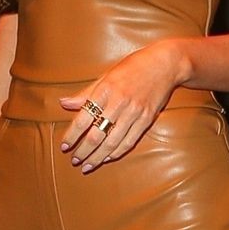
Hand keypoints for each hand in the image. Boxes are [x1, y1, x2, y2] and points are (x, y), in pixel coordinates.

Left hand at [60, 41, 192, 173]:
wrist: (164, 64)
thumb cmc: (132, 67)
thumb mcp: (106, 75)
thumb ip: (86, 93)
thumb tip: (63, 103)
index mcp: (105, 90)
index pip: (83, 118)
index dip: (72, 135)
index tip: (64, 146)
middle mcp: (119, 103)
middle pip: (96, 135)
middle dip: (83, 151)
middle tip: (74, 160)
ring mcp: (134, 112)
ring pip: (112, 142)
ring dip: (98, 157)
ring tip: (88, 165)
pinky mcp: (147, 119)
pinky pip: (129, 141)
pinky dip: (117, 152)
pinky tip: (107, 158)